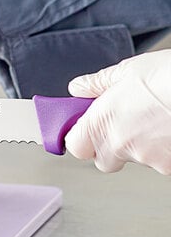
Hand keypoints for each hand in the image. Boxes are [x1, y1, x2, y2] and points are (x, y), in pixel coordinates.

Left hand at [65, 50, 170, 173]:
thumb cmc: (170, 76)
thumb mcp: (129, 70)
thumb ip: (98, 83)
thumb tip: (79, 87)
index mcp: (102, 120)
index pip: (75, 146)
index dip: (80, 137)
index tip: (85, 127)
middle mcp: (120, 144)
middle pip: (103, 160)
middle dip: (109, 146)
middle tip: (124, 124)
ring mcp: (147, 158)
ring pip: (135, 160)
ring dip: (140, 145)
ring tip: (157, 119)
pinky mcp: (169, 166)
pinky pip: (161, 162)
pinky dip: (164, 150)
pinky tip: (169, 128)